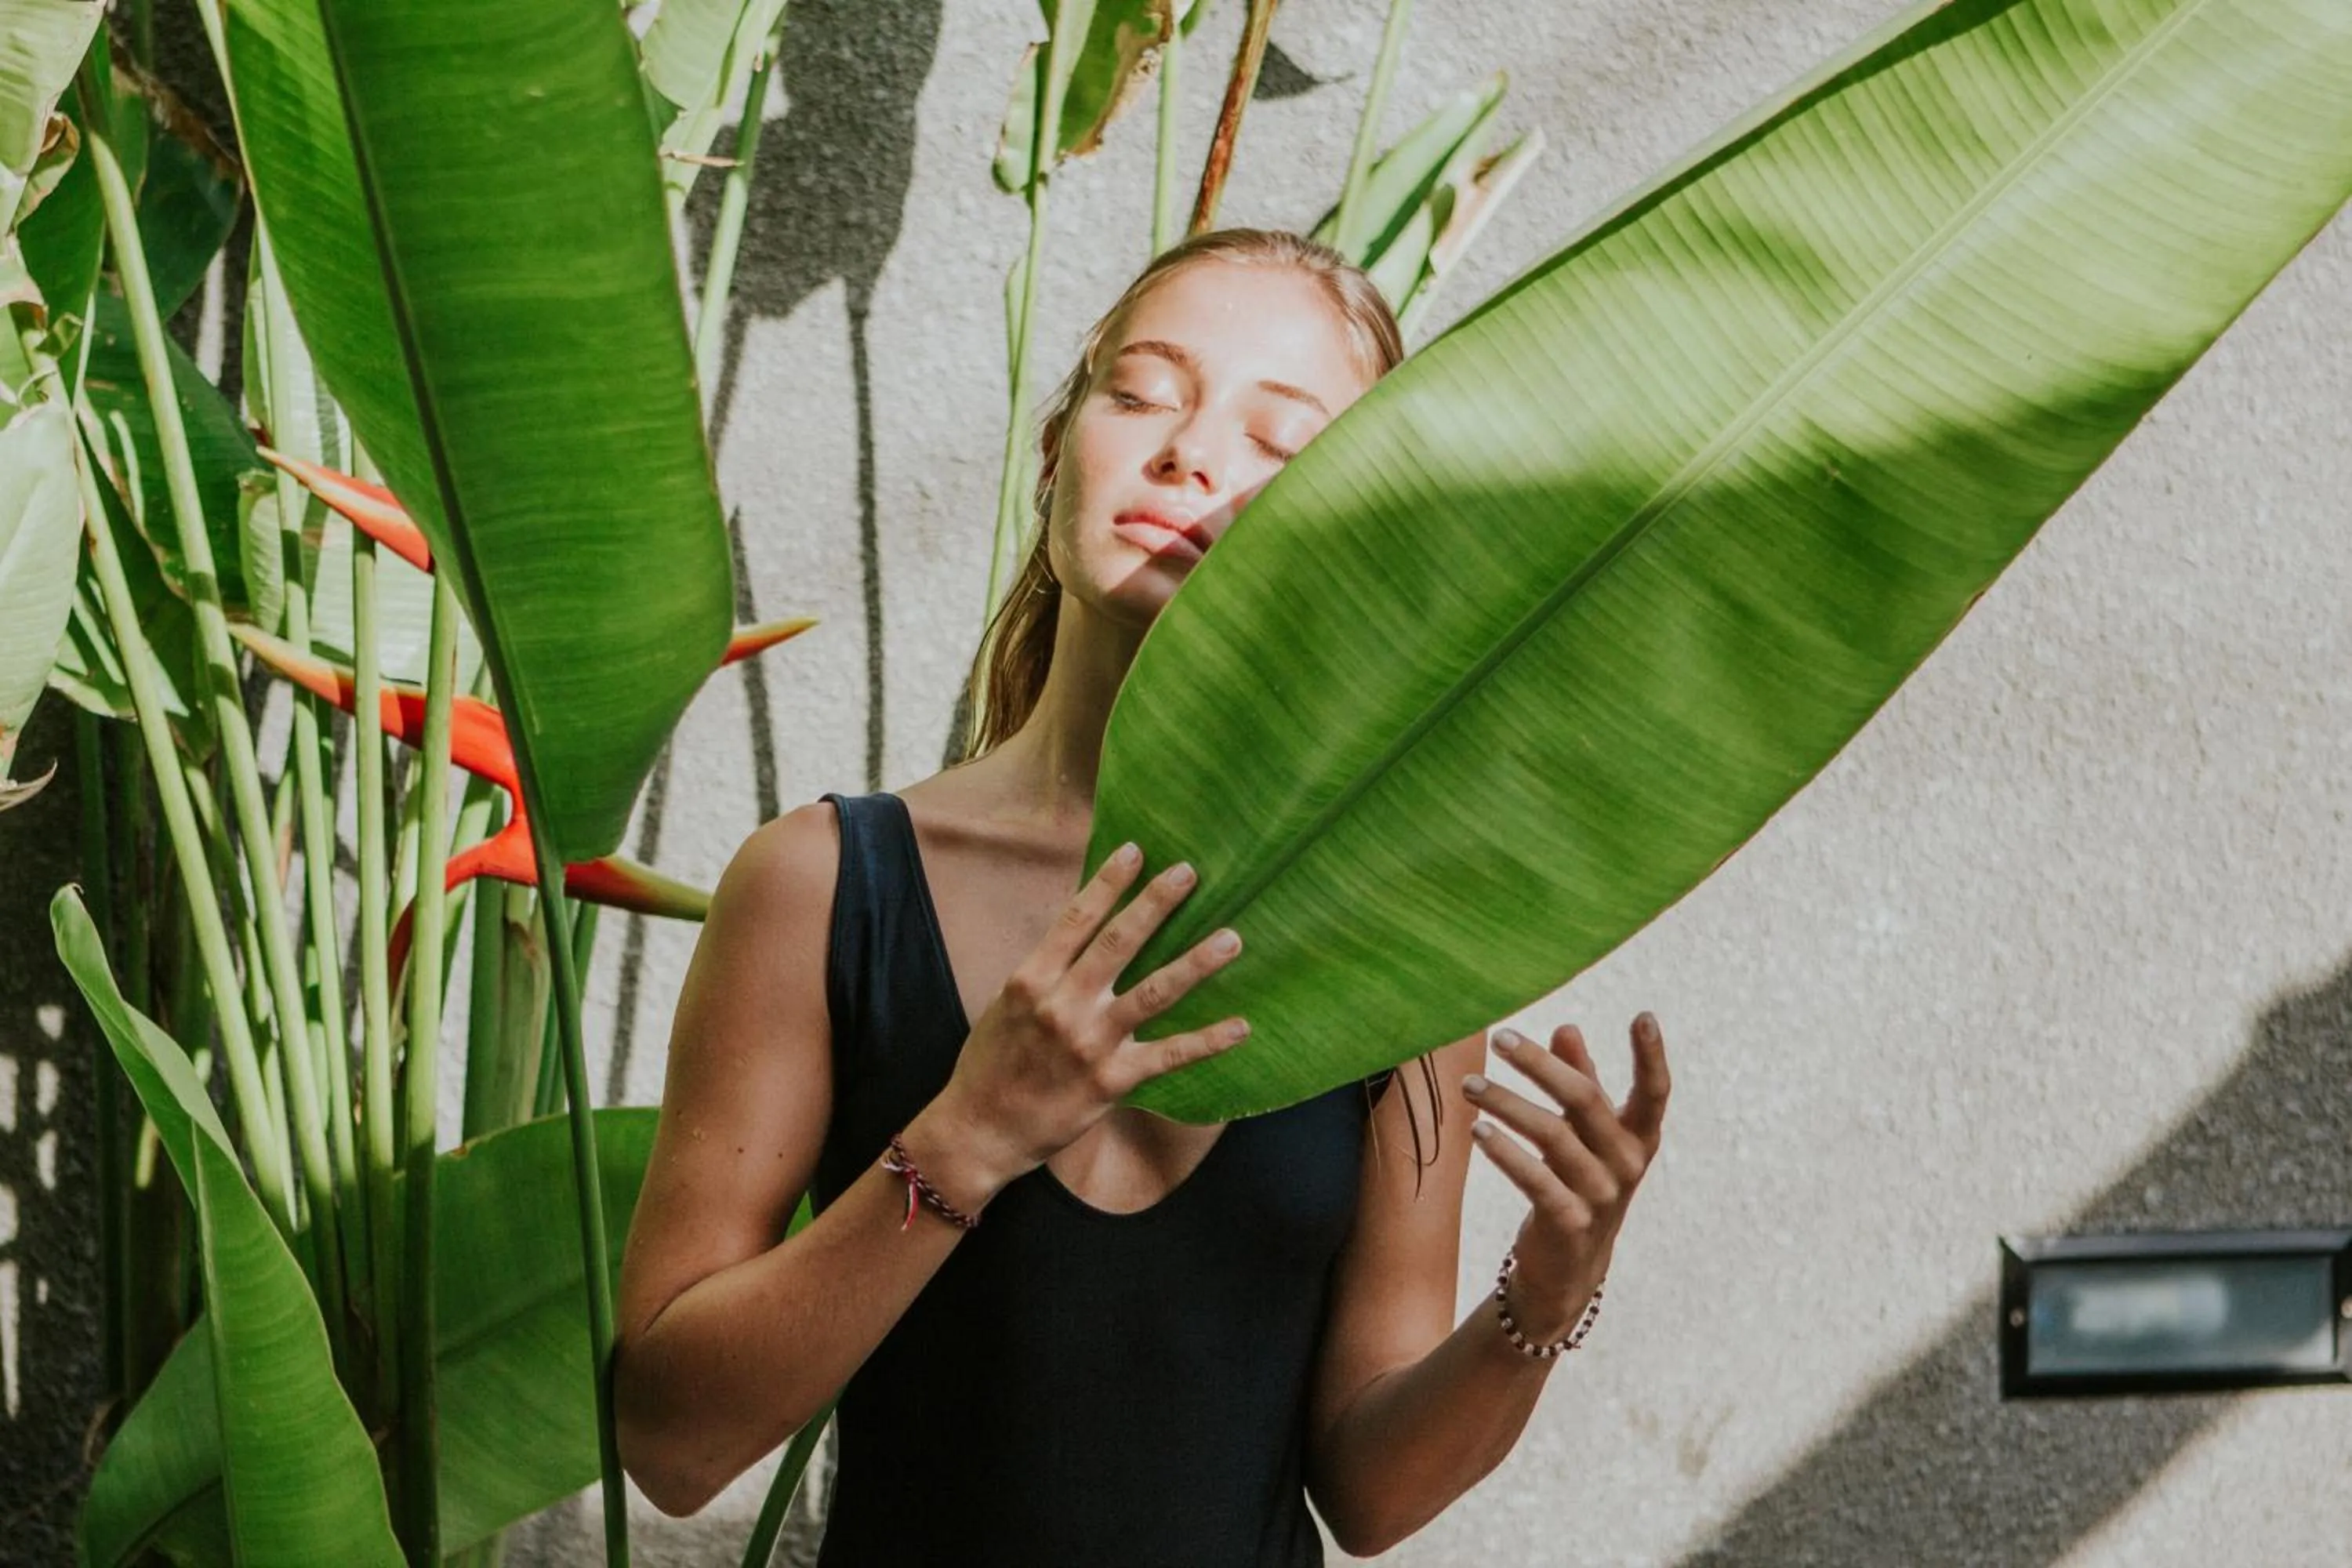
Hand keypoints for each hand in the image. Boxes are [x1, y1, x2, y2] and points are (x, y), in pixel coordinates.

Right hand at [924, 842, 1250, 1195]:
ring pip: (1152, 993)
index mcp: (1031, 979)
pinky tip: (1240, 1027)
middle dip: (1156, 904)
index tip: (1136, 851)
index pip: (1076, 919)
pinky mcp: (1111, 1081)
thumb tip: (1085, 929)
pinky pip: (1168, 1056)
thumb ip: (1046, 970)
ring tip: (1231, 938)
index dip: (1107, 882)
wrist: (981, 1129)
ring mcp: (1090, 1043)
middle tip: (1189, 873)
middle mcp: (1062, 1005)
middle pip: (1118, 943)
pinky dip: (1206, 1041)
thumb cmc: (992, 1063)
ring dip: (1194, 963)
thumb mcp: (1007, 1004)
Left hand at [1464, 1013, 1670, 1342]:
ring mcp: (1600, 1195)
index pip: (1655, 1092)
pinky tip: (1478, 1130)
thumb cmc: (1579, 1180)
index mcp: (1638, 1137)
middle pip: (1584, 1100)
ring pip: (1551, 1135)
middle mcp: (1626, 1164)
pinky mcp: (1569, 1222)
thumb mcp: (1586, 1133)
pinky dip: (1505, 1152)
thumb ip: (1582, 1080)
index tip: (1643, 1015)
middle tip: (1499, 1038)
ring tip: (1468, 1085)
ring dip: (1505, 1104)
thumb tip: (1566, 1028)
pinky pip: (1535, 1179)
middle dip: (1539, 1064)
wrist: (1570, 1265)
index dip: (1653, 1055)